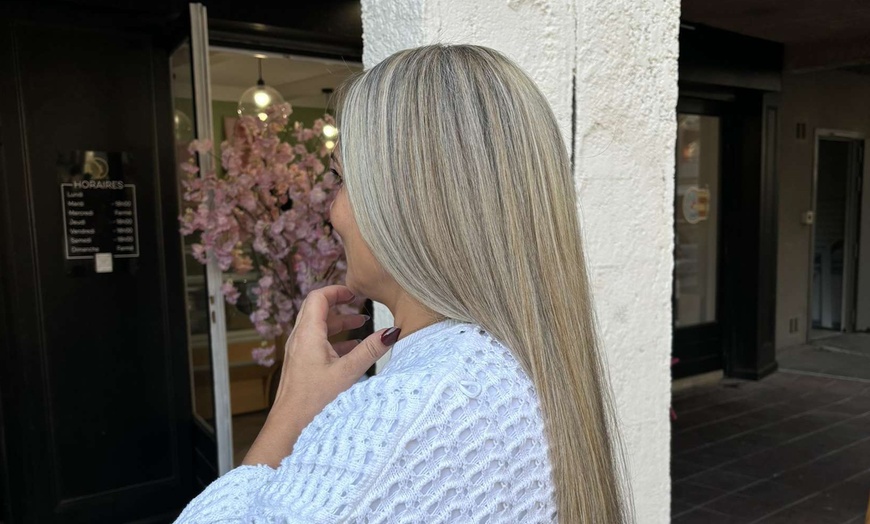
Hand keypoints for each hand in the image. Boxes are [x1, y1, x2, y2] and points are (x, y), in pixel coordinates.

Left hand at [242, 285, 399, 467]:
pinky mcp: (301, 365)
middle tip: (359, 305)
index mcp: (307, 335)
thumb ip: (370, 351)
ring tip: (361, 326)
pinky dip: (335, 340)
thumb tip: (392, 332)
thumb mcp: (347, 373)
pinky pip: (317, 343)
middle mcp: (299, 340)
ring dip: (338, 323)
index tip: (355, 293)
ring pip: (317, 327)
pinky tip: (352, 350)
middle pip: (317, 310)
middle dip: (339, 305)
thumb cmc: (313, 402)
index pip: (318, 297)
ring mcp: (298, 353)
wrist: (289, 428)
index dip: (337, 291)